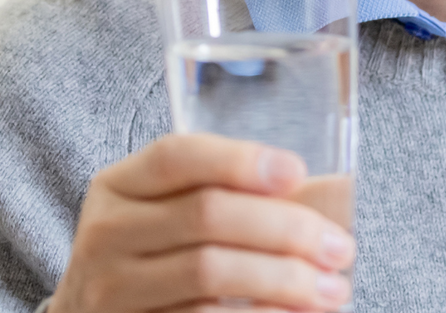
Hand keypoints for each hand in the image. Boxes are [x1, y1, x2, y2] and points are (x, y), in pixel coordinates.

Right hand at [49, 133, 354, 312]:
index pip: (177, 156)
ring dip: (284, 279)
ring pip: (210, 271)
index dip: (240, 160)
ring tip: (331, 289)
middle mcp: (106, 232)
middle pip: (206, 214)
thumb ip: (221, 195)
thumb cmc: (155, 257)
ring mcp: (111, 288)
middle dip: (286, 228)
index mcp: (119, 185)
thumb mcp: (166, 214)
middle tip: (338, 247)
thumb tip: (320, 199)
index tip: (297, 172)